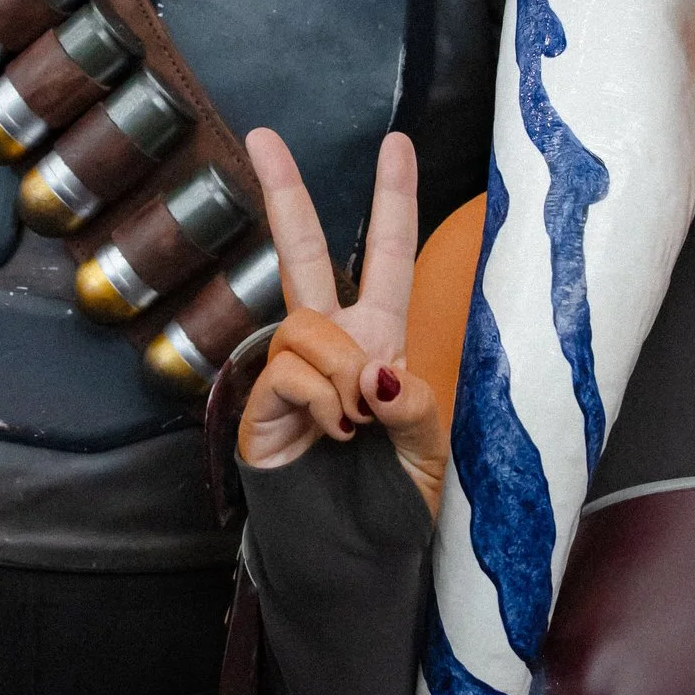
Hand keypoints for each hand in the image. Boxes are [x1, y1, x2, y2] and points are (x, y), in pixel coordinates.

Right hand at [238, 127, 451, 521]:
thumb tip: (377, 373)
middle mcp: (334, 345)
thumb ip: (416, 407)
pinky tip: (333, 434)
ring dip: (344, 369)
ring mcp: (292, 373)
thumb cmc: (396, 503)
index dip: (393, 201)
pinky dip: (323, 401)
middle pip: (307, 254)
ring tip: (358, 423)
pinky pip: (291, 372)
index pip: (389, 257)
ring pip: (309, 326)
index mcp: (383, 341)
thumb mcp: (432, 451)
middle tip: (262, 135)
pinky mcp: (261, 407)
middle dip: (284, 193)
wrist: (357, 560)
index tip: (397, 143)